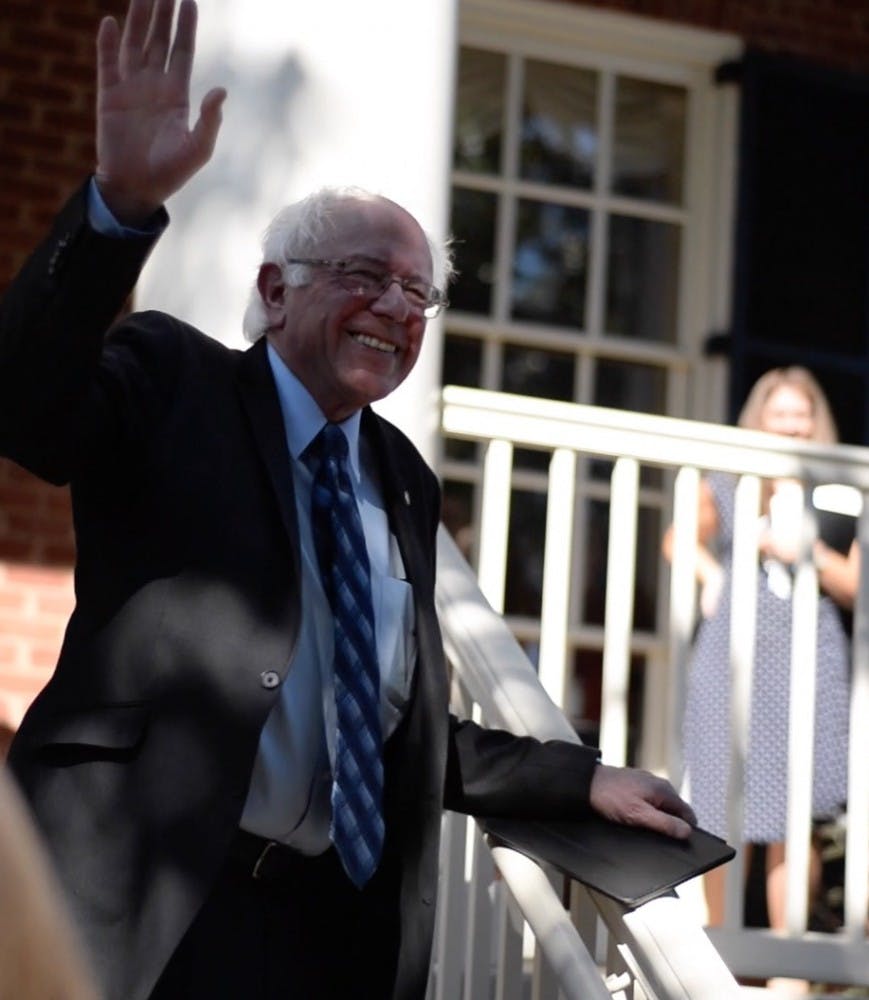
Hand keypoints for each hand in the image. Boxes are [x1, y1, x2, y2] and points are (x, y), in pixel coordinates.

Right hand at [95, 0, 225, 224]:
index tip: (190, 0)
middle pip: (159, 40)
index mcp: (177, 95)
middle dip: (163, 13)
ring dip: (138, 19)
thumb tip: (221, 91)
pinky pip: (107, 65)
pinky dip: (108, 45)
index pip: (182, 51)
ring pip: (135, 44)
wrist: (138, 189)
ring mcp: (130, 88)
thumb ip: (211, 120)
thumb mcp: (199, 149)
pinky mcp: (109, 97)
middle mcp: (154, 85)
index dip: (186, 27)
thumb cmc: (171, 173)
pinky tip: (112, 24)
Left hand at [589, 764, 695, 839]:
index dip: (686, 829)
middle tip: (655, 833)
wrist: (587, 783)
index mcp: (664, 790)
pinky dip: (647, 810)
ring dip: (658, 817)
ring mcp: (648, 782)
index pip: (688, 813)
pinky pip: (650, 801)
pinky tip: (635, 815)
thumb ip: (665, 823)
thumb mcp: (639, 815)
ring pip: (662, 806)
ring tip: (642, 824)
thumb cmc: (611, 797)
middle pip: (676, 810)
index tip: (678, 840)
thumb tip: (687, 831)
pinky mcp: (637, 784)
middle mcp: (659, 783)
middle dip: (670, 823)